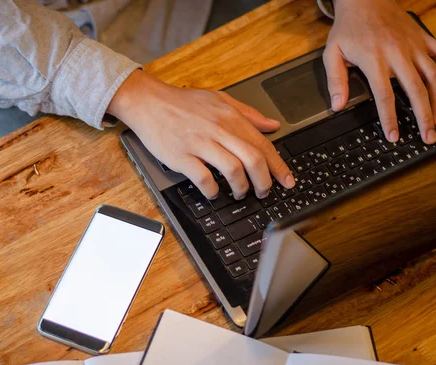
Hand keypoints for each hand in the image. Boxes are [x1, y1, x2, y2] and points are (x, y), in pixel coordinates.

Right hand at [107, 70, 294, 199]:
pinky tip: (213, 192)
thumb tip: (272, 125)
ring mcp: (199, 143)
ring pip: (232, 169)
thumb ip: (247, 113)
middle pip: (253, 159)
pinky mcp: (181, 155)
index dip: (278, 166)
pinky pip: (203, 177)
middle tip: (264, 192)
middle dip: (264, 181)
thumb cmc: (182, 103)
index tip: (287, 180)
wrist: (148, 101)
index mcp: (230, 117)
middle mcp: (218, 130)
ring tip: (240, 193)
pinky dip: (212, 190)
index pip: (262, 144)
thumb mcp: (219, 99)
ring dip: (241, 187)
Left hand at [325, 0, 435, 143]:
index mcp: (374, 60)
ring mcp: (414, 46)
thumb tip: (337, 105)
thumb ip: (335, 80)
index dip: (390, 118)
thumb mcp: (332, 53)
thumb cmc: (348, 28)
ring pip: (434, 76)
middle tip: (427, 136)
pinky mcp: (424, 39)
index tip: (394, 136)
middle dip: (423, 116)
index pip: (384, 95)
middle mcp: (397, 54)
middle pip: (415, 90)